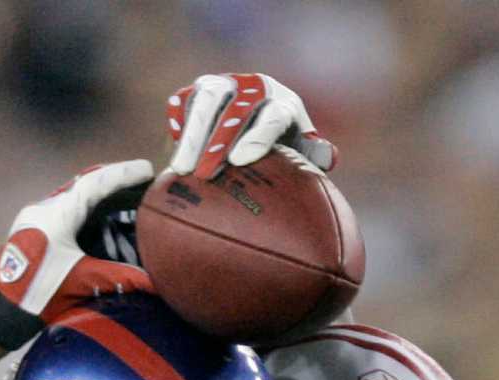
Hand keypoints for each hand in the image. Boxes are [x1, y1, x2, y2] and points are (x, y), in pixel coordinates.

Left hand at [0, 160, 154, 350]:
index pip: (96, 184)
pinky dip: (83, 206)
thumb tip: (153, 282)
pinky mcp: (31, 226)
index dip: (124, 174)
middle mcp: (45, 207)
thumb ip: (118, 277)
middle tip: (136, 177)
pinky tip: (94, 215)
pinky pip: (62, 206)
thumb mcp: (82, 283)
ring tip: (120, 193)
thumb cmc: (38, 294)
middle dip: (111, 178)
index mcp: (59, 215)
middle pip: (84, 182)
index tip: (146, 168)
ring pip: (72, 193)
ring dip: (96, 192)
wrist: (2, 309)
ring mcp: (35, 215)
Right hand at [166, 72, 335, 179]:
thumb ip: (313, 158)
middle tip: (205, 174)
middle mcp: (250, 87)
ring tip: (180, 171)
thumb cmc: (282, 153)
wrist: (256, 129)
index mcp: (281, 102)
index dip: (257, 135)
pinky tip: (170, 157)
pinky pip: (182, 102)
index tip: (239, 161)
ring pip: (204, 101)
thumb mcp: (301, 156)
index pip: (271, 114)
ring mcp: (221, 86)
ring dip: (192, 136)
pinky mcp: (196, 92)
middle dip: (217, 139)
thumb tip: (327, 158)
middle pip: (233, 106)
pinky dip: (177, 126)